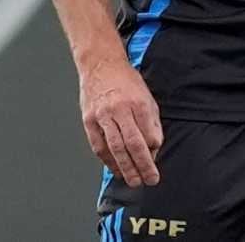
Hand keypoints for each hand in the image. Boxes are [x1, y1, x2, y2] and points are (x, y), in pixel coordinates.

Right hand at [79, 57, 162, 186]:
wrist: (101, 65)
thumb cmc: (126, 81)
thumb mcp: (147, 97)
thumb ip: (151, 122)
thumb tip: (154, 146)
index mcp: (138, 103)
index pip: (148, 134)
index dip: (152, 153)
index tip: (155, 164)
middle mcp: (120, 110)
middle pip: (132, 144)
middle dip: (141, 166)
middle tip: (148, 180)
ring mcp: (102, 115)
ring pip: (114, 148)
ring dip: (124, 168)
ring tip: (132, 180)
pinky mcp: (89, 120)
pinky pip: (99, 145)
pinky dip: (107, 160)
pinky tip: (115, 168)